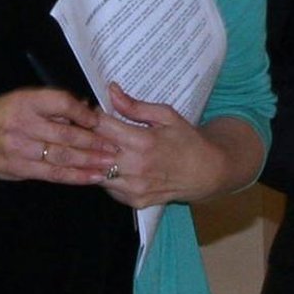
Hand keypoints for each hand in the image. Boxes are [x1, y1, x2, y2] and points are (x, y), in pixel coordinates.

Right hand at [0, 87, 118, 184]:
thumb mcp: (18, 101)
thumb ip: (49, 105)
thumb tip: (85, 109)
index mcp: (24, 101)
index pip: (60, 102)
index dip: (83, 112)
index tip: (100, 119)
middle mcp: (23, 123)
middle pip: (66, 133)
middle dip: (94, 141)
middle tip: (116, 146)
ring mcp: (21, 148)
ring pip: (63, 155)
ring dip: (90, 160)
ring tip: (111, 163)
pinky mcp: (21, 168)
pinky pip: (54, 173)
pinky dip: (76, 176)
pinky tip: (93, 177)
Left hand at [91, 83, 250, 209]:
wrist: (206, 172)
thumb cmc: (187, 141)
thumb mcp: (166, 116)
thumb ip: (136, 106)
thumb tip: (112, 92)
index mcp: (142, 141)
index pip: (101, 127)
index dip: (91, 117)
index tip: (90, 112)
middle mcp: (135, 167)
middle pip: (93, 151)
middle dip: (88, 139)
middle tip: (90, 130)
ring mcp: (134, 187)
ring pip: (96, 173)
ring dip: (94, 160)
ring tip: (102, 149)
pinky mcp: (135, 201)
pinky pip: (108, 188)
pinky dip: (106, 177)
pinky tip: (115, 166)